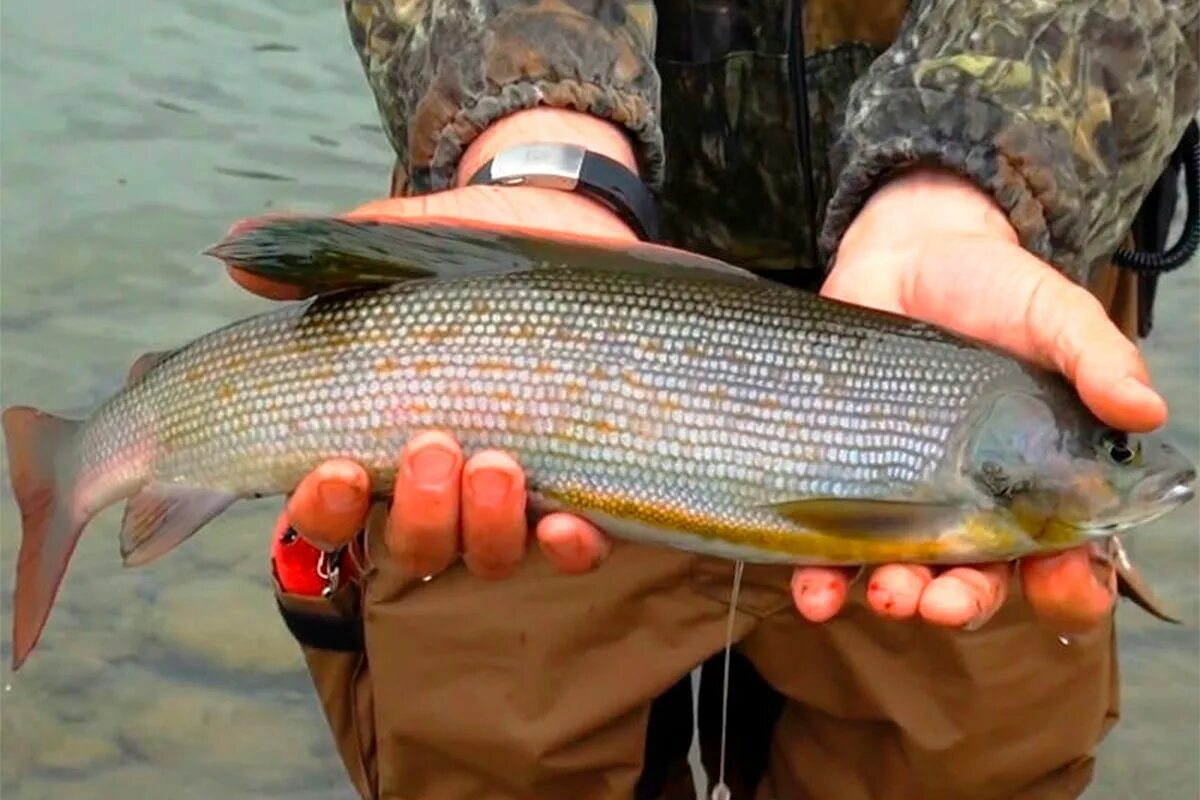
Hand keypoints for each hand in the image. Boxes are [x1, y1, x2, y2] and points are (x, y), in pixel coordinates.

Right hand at [237, 109, 633, 580]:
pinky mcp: (582, 485)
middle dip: (420, 515)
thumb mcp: (390, 246)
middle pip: (415, 546)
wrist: (562, 224)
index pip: (332, 512)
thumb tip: (236, 249)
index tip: (334, 470)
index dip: (324, 511)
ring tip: (496, 465)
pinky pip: (570, 551)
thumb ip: (320, 259)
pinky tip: (567, 526)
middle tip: (432, 447)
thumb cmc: (462, 254)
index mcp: (379, 442)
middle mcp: (442, 486)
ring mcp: (512, 495)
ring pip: (487, 554)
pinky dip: (566, 551)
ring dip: (485, 527)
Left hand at [805, 165, 1167, 631]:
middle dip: (962, 600)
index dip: (1068, 585)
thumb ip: (1096, 357)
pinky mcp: (843, 480)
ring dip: (895, 596)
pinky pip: (830, 546)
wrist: (903, 255)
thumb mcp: (1053, 313)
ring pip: (904, 572)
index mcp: (1037, 479)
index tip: (1060, 588)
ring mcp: (903, 495)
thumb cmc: (992, 287)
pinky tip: (814, 592)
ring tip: (885, 596)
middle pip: (976, 578)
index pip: (1063, 554)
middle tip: (943, 602)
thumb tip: (1145, 409)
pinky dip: (822, 578)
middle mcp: (971, 502)